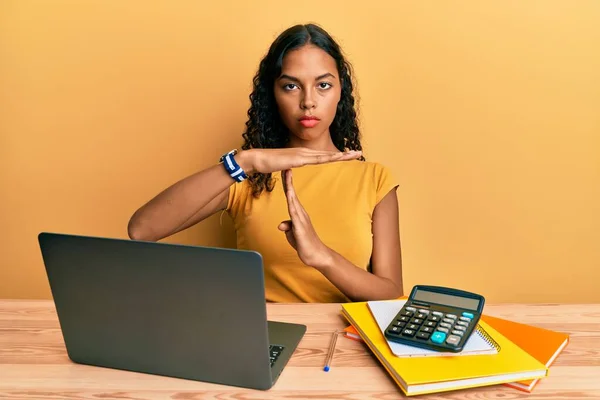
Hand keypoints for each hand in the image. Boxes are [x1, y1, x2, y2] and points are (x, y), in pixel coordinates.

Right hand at [236, 148, 360, 174]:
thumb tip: (290, 167)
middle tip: (360, 152)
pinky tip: (337, 158)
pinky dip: (328, 158)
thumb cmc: (267, 163)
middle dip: (345, 154)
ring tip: (354, 154)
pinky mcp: (297, 158)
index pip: (324, 156)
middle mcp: (305, 152)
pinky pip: (316, 159)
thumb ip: (289, 167)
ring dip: (341, 155)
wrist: (256, 159)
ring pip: (326, 155)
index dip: (337, 155)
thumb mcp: (282, 166)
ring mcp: (302, 154)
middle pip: (329, 154)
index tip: (349, 155)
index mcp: (303, 155)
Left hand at [277, 169, 332, 268]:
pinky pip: (294, 213)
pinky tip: (289, 196)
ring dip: (289, 187)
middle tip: (285, 166)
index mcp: (298, 214)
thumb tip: (281, 224)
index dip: (287, 184)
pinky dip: (291, 203)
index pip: (291, 196)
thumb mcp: (293, 234)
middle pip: (291, 194)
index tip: (284, 172)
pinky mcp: (300, 227)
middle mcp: (300, 213)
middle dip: (287, 180)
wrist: (316, 256)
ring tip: (286, 175)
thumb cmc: (305, 244)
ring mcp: (301, 219)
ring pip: (293, 200)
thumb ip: (288, 227)